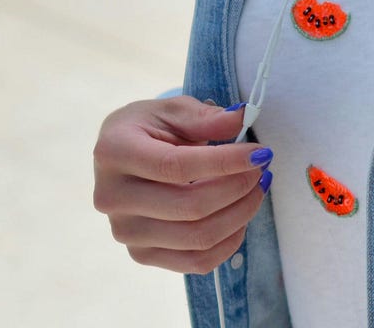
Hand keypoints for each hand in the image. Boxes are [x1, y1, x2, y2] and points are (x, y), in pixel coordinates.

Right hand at [93, 96, 272, 273]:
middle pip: (190, 207)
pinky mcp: (142, 254)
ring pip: (198, 238)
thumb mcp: (173, 111)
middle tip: (262, 170)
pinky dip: (230, 241)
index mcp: (113, 153)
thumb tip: (241, 118)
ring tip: (256, 189)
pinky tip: (240, 216)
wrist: (123, 158)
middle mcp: (112, 197)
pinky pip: (197, 262)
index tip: (260, 154)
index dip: (225, 162)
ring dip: (241, 214)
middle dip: (239, 188)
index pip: (176, 166)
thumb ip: (206, 117)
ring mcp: (125, 232)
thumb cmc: (150, 130)